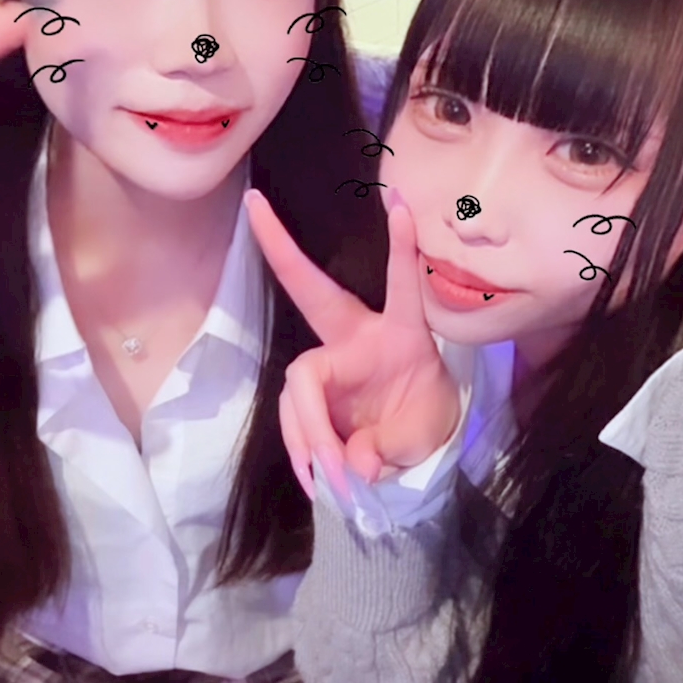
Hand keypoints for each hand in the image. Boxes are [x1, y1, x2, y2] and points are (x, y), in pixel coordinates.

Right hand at [244, 187, 459, 499]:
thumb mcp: (425, 434)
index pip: (401, 285)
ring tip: (329, 480)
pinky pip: (297, 420)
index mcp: (400, 333)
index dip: (401, 248)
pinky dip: (305, 451)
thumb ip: (393, 446)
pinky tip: (316, 480)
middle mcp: (356, 336)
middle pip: (312, 291)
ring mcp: (329, 363)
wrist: (414, 444)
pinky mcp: (313, 394)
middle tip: (257, 206)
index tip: (400, 203)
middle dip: (282, 248)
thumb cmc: (425, 417)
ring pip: (299, 387)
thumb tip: (355, 464)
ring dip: (308, 432)